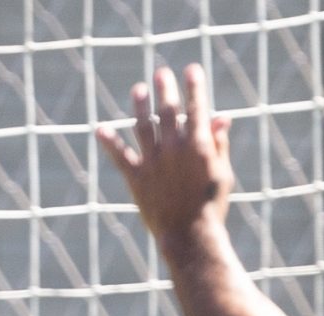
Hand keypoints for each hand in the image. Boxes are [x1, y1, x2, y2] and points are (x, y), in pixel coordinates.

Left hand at [95, 62, 234, 244]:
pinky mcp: (137, 178)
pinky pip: (120, 155)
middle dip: (165, 88)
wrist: (190, 237)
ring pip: (143, 125)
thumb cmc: (211, 207)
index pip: (197, 107)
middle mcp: (174, 148)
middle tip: (161, 73)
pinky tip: (101, 129)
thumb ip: (219, 145)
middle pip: (167, 110)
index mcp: (199, 146)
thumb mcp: (222, 174)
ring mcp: (153, 162)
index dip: (194, 86)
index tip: (191, 70)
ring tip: (138, 90)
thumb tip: (221, 118)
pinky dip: (110, 142)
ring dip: (140, 105)